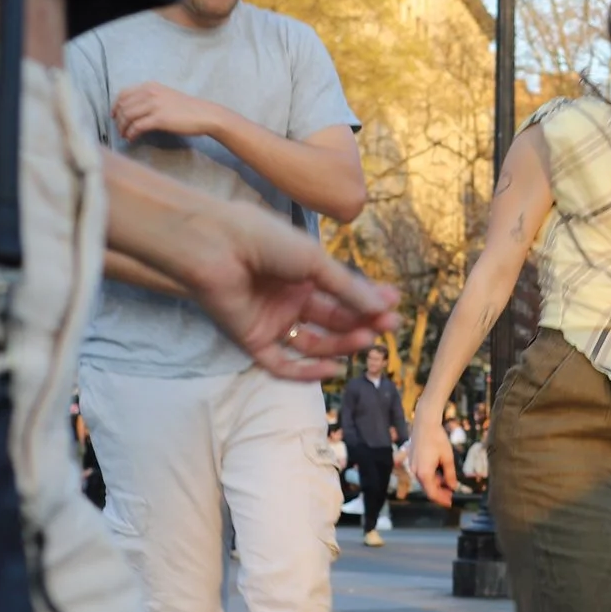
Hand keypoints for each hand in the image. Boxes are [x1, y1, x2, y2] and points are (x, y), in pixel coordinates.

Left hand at [112, 82, 226, 141]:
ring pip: (127, 116)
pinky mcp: (159, 119)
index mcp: (150, 86)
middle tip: (119, 129)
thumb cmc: (187, 108)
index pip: (123, 94)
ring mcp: (154, 105)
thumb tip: (135, 110)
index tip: (114, 116)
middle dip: (118, 119)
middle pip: (123, 106)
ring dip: (122, 128)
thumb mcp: (166, 96)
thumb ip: (150, 99)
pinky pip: (137, 126)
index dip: (115, 106)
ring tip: (125, 135)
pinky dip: (131, 133)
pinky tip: (131, 138)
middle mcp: (149, 93)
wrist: (205, 114)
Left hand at [178, 202, 399, 380]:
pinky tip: (333, 370)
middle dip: (360, 324)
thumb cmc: (264, 240)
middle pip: (332, 320)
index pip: (342, 295)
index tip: (394, 306)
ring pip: (313, 343)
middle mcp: (289, 299)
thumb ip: (347, 288)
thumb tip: (384, 307)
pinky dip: (306, 371)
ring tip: (365, 340)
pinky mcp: (253, 341)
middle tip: (387, 328)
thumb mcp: (314, 260)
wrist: (217, 245)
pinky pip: (282, 363)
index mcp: (303, 274)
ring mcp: (272, 321)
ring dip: (340, 344)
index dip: (368, 302)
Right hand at [405, 418, 457, 505]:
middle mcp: (415, 472)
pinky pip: (422, 474)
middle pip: (427, 489)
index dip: (441, 500)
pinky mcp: (412, 461)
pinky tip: (440, 474)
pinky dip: (431, 477)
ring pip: (425, 482)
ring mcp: (412, 466)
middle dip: (439, 493)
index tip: (450, 503)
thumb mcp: (447, 458)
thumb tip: (453, 487)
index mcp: (424, 473)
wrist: (424, 424)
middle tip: (451, 495)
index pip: (432, 493)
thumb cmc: (438, 440)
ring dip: (436, 485)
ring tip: (448, 484)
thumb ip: (450, 474)